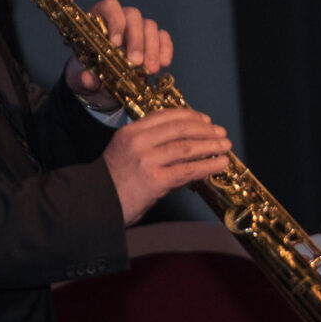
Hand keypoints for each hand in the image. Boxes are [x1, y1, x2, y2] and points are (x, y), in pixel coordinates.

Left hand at [64, 0, 173, 101]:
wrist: (102, 84)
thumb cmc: (89, 72)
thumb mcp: (80, 76)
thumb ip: (83, 77)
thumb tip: (88, 79)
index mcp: (98, 19)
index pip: (110, 7)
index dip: (115, 21)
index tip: (116, 43)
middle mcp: (120, 19)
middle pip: (133, 16)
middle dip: (136, 40)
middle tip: (136, 63)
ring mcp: (138, 28)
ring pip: (150, 26)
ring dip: (152, 48)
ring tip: (151, 70)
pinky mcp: (153, 40)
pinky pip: (163, 38)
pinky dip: (165, 50)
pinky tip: (164, 64)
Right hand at [104, 108, 232, 222]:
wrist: (95, 205)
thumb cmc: (112, 183)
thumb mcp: (127, 154)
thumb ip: (152, 148)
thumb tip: (185, 151)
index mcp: (130, 132)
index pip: (165, 116)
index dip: (190, 116)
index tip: (205, 120)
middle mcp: (138, 142)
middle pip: (180, 128)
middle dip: (205, 130)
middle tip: (220, 133)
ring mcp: (146, 160)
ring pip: (187, 147)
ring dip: (210, 145)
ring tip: (225, 146)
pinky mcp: (155, 180)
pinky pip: (188, 169)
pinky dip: (208, 165)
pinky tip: (220, 163)